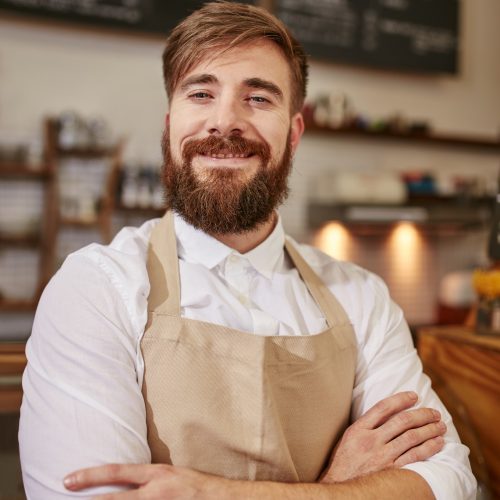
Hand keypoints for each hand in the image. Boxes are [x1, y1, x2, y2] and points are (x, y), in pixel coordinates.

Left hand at [63, 463, 225, 498]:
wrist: (223, 499)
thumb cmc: (197, 486)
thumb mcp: (171, 474)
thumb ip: (148, 478)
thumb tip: (125, 483)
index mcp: (157, 474)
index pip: (118, 472)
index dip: (91, 476)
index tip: (68, 479)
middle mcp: (155, 492)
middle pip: (114, 499)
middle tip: (65, 493)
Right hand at [320, 391, 445, 483]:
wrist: (343, 489)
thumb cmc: (344, 463)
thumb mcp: (348, 438)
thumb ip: (365, 426)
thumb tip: (386, 414)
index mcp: (359, 429)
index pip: (383, 407)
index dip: (401, 399)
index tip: (414, 396)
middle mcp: (371, 441)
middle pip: (402, 421)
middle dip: (422, 414)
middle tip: (434, 412)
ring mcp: (383, 457)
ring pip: (412, 437)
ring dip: (429, 429)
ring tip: (440, 425)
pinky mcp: (392, 472)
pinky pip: (415, 457)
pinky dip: (429, 448)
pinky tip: (438, 442)